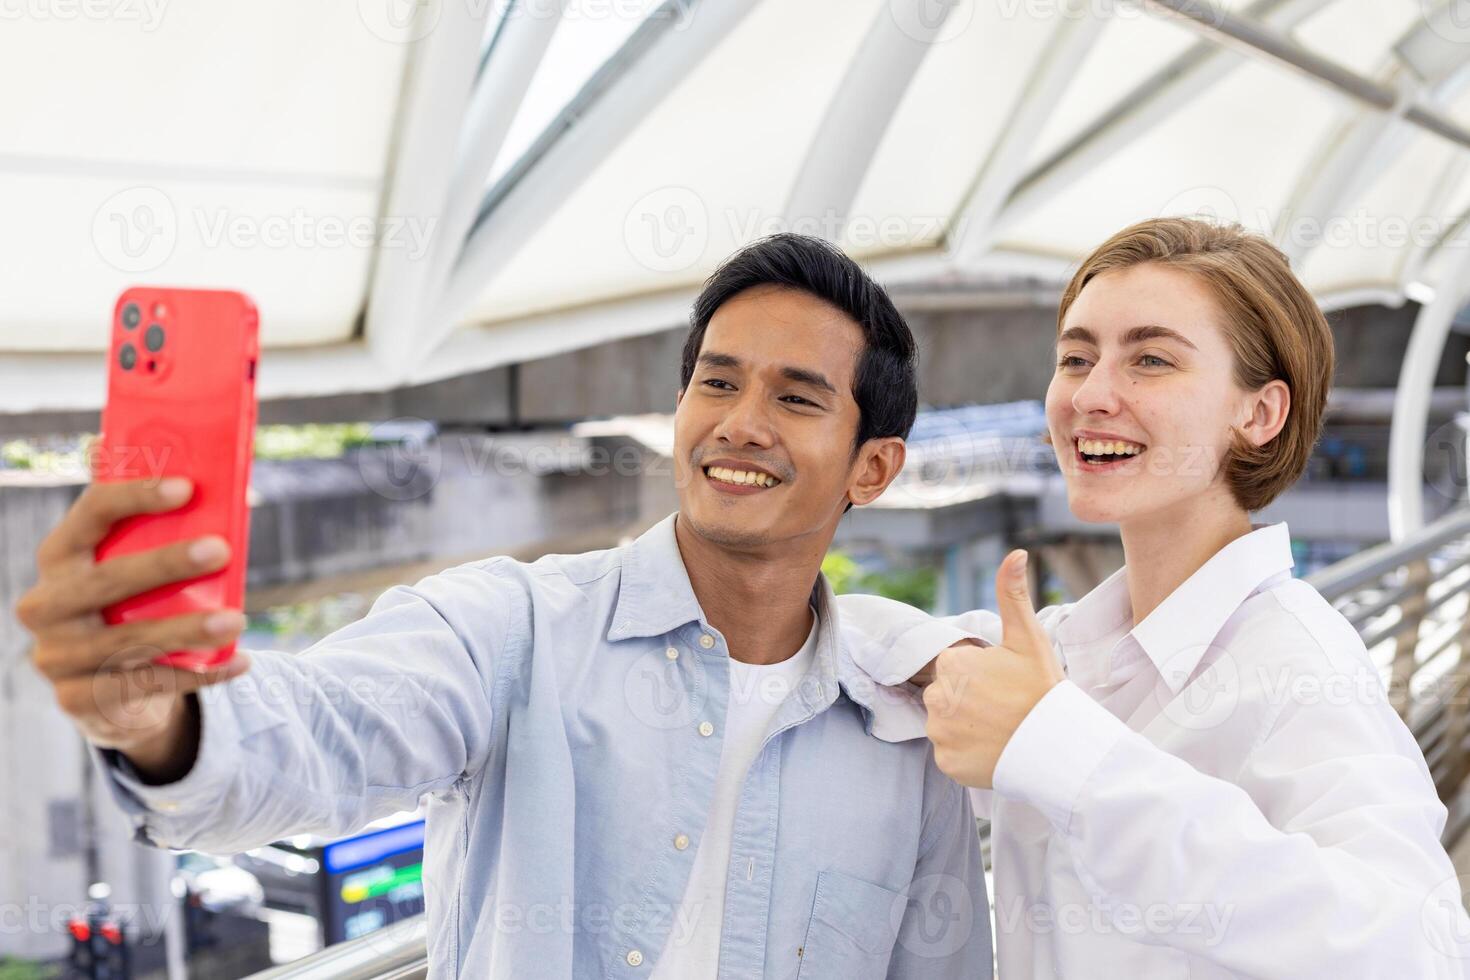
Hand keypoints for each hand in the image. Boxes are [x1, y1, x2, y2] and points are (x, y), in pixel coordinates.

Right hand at [15, 477, 250, 764]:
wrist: (108, 690)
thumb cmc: (129, 609)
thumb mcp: (130, 567)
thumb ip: (152, 529)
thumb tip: (208, 478)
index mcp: (60, 556)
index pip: (91, 514)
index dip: (134, 497)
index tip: (186, 487)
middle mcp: (46, 603)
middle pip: (107, 579)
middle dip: (166, 564)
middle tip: (221, 550)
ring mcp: (57, 655)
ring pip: (128, 639)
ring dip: (188, 629)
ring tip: (237, 620)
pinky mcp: (78, 698)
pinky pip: (147, 684)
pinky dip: (199, 673)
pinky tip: (238, 661)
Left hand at [922, 549, 1063, 787]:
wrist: (1058, 746)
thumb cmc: (1043, 689)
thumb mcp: (1028, 638)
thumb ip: (1013, 593)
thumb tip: (1016, 553)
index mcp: (951, 665)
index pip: (956, 668)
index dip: (981, 675)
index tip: (1005, 684)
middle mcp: (936, 698)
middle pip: (948, 696)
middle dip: (971, 699)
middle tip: (1005, 707)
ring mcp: (940, 734)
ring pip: (947, 725)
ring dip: (967, 726)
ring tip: (1000, 728)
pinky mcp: (946, 764)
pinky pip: (951, 755)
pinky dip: (967, 753)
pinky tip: (993, 748)